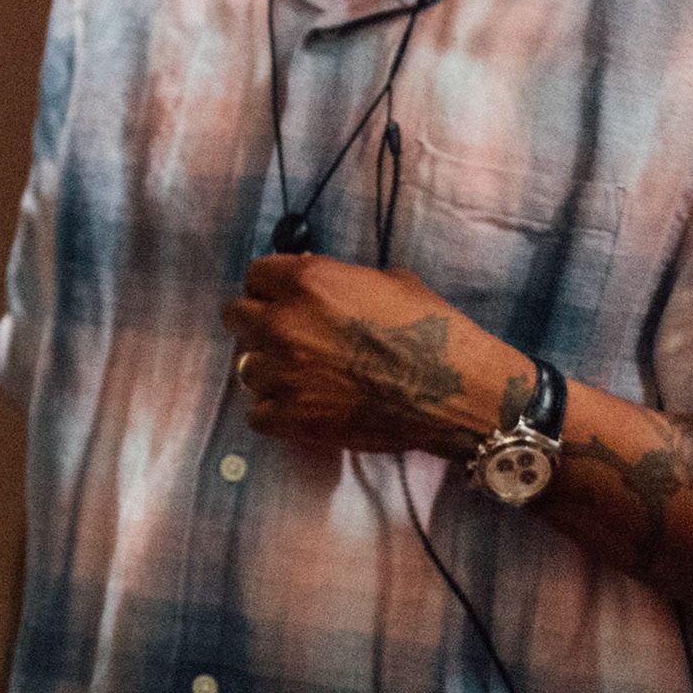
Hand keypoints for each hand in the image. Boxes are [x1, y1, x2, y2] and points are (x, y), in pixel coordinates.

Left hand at [223, 254, 522, 456]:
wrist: (457, 390)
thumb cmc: (433, 329)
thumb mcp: (388, 281)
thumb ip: (339, 279)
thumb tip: (316, 282)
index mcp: (305, 282)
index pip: (255, 275)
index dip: (271, 288)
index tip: (285, 300)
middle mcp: (283, 323)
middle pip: (235, 316)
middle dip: (258, 323)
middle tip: (287, 337)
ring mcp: (282, 372)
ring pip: (246, 368)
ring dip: (270, 370)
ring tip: (302, 378)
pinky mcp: (290, 416)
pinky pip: (256, 413)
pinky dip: (275, 412)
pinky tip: (302, 407)